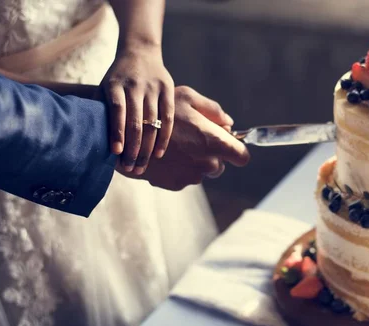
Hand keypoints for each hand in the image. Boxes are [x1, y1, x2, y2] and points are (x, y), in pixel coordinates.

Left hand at [102, 47, 183, 173]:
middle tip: (131, 169)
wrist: (140, 52)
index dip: (117, 133)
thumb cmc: (117, 78)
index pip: (117, 111)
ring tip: (142, 166)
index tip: (117, 153)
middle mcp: (135, 85)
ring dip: (147, 148)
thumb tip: (89, 140)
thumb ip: (100, 109)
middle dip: (134, 148)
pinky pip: (168, 119)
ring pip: (153, 123)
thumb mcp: (104, 87)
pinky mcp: (169, 90)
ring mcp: (153, 88)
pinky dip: (164, 138)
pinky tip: (158, 154)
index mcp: (115, 84)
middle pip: (137, 121)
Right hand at [117, 86, 249, 189]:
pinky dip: (179, 168)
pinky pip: (185, 177)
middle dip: (211, 154)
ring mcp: (192, 177)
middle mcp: (207, 164)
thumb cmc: (157, 111)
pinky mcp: (176, 185)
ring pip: (202, 171)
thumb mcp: (186, 98)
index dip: (237, 150)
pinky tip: (165, 155)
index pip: (242, 156)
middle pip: (220, 164)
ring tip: (175, 145)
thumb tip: (229, 123)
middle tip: (191, 138)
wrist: (126, 137)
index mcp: (213, 142)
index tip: (228, 145)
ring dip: (194, 161)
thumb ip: (213, 110)